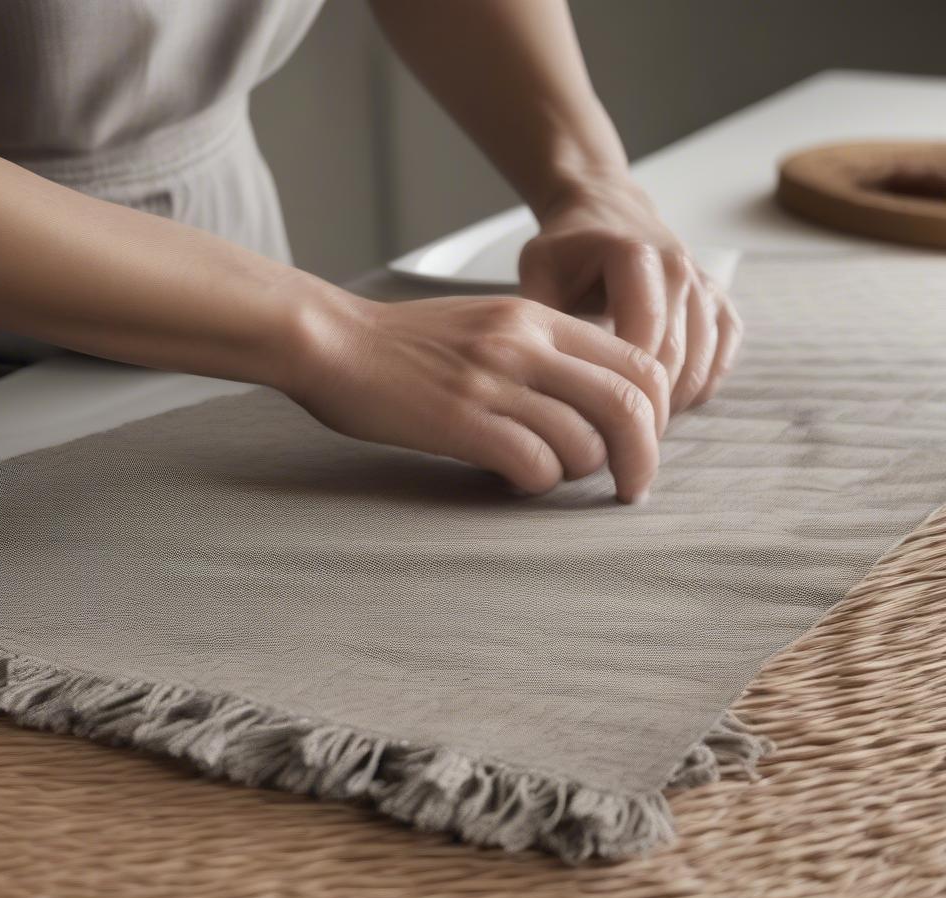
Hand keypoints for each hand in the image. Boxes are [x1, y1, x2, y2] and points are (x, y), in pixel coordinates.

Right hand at [291, 291, 668, 500]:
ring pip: (583, 442)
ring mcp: (493, 381)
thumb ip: (543, 351)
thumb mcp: (488, 324)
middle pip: (629, 404)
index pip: (637, 362)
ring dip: (576, 472)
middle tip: (632, 487)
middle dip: (642, 457)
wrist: (334, 341)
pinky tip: (513, 477)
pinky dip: (536, 482)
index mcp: (537, 318)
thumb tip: (592, 401)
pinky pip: (533, 464)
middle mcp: (525, 344)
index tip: (642, 444)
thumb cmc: (406, 344)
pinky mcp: (461, 421)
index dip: (656, 413)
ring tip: (546, 472)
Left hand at [519, 173, 742, 412]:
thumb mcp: (537, 274)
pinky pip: (722, 356)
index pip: (642, 341)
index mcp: (635, 256)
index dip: (623, 393)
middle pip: (675, 359)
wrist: (604, 211)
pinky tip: (663, 401)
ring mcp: (705, 284)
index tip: (595, 427)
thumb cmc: (566, 248)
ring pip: (702, 364)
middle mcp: (680, 267)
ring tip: (632, 425)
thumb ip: (537, 324)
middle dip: (646, 408)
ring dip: (671, 403)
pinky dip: (697, 387)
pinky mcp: (718, 301)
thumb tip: (532, 383)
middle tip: (613, 442)